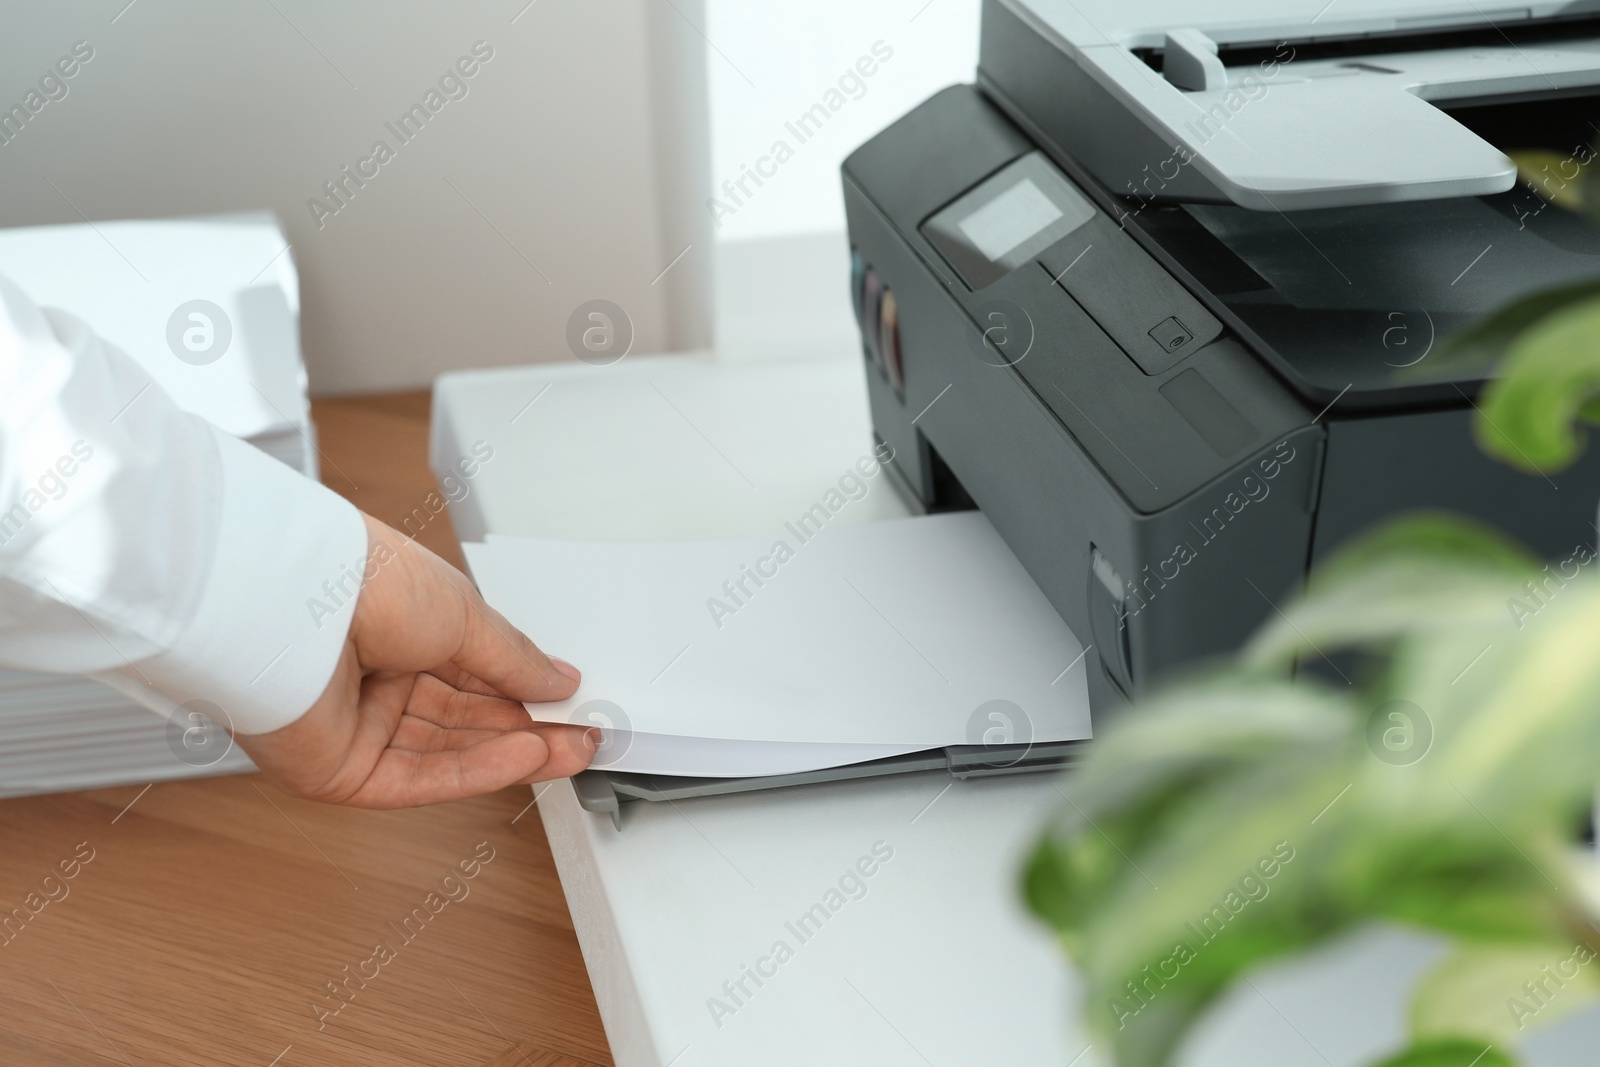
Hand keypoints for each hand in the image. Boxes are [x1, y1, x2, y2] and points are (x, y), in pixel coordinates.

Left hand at [234, 514, 593, 806]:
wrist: (289, 600)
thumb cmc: (357, 579)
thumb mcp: (464, 613)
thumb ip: (514, 660)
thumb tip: (557, 680)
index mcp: (398, 629)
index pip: (473, 675)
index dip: (526, 692)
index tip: (572, 703)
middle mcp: (372, 677)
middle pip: (464, 720)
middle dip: (529, 729)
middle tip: (581, 736)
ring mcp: (354, 725)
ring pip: (446, 754)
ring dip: (512, 753)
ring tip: (567, 750)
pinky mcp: (337, 770)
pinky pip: (417, 779)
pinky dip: (474, 772)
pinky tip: (522, 758)